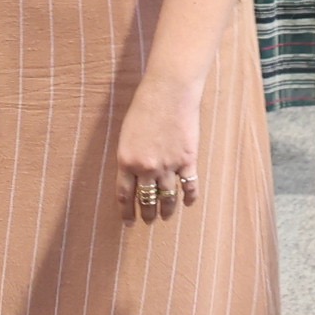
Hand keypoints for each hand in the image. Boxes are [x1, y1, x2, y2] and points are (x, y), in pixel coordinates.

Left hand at [112, 75, 201, 221]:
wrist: (169, 92)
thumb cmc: (144, 106)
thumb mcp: (127, 133)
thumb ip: (129, 156)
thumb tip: (133, 175)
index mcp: (126, 161)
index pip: (125, 195)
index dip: (127, 212)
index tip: (128, 222)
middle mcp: (146, 168)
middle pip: (146, 200)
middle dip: (147, 213)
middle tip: (148, 221)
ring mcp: (168, 165)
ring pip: (167, 198)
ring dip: (166, 211)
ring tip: (165, 217)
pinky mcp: (188, 160)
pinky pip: (189, 186)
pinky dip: (189, 197)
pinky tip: (188, 203)